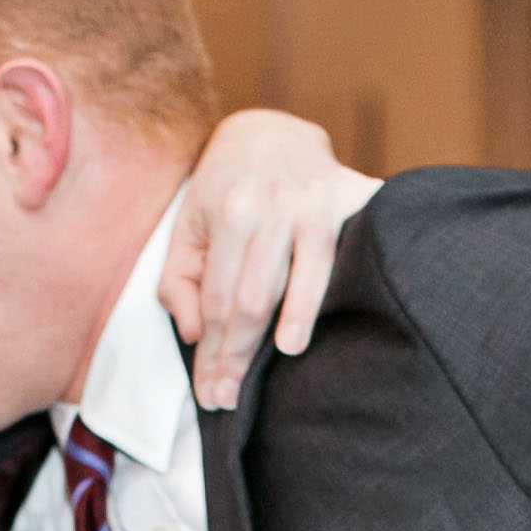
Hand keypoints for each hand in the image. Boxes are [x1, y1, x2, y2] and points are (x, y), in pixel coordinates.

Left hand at [160, 109, 379, 411]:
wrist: (271, 132)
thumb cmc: (224, 190)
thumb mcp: (187, 226)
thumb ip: (179, 281)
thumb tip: (196, 335)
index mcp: (227, 212)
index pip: (216, 299)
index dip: (212, 353)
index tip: (211, 393)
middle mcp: (270, 205)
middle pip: (254, 297)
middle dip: (239, 354)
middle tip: (230, 397)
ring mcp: (314, 202)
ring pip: (301, 277)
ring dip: (290, 324)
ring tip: (279, 361)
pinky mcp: (351, 197)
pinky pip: (348, 248)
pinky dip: (339, 285)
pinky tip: (326, 321)